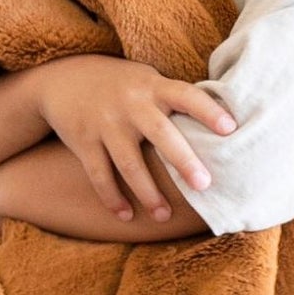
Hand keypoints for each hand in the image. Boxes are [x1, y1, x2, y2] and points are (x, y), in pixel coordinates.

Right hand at [31, 56, 236, 221]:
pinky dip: (112, 198)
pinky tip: (126, 215)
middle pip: (161, 134)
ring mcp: (105, 123)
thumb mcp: (146, 80)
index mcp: (152, 87)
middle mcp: (130, 104)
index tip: (230, 129)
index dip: (209, 111)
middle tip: (204, 185)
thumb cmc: (121, 85)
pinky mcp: (83, 141)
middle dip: (183, 160)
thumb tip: (222, 124)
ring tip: (164, 216)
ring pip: (129, 164)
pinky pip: (99, 175)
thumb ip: (173, 98)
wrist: (63, 78)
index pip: (186, 96)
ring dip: (148, 193)